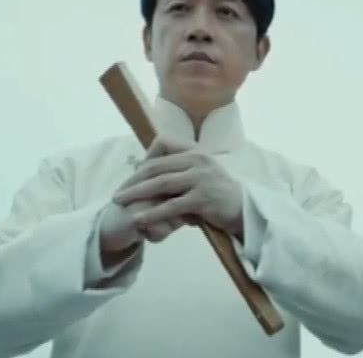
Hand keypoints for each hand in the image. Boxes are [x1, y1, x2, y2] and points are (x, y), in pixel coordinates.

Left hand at [113, 135, 244, 237]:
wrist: (245, 210)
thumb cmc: (221, 193)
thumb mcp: (203, 172)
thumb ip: (183, 168)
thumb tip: (155, 169)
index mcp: (196, 151)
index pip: (163, 144)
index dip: (146, 157)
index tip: (135, 173)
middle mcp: (198, 160)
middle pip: (157, 166)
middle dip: (133, 180)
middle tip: (117, 193)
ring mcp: (201, 179)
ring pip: (161, 184)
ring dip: (137, 193)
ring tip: (120, 202)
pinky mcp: (203, 199)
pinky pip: (171, 206)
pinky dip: (153, 212)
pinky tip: (139, 219)